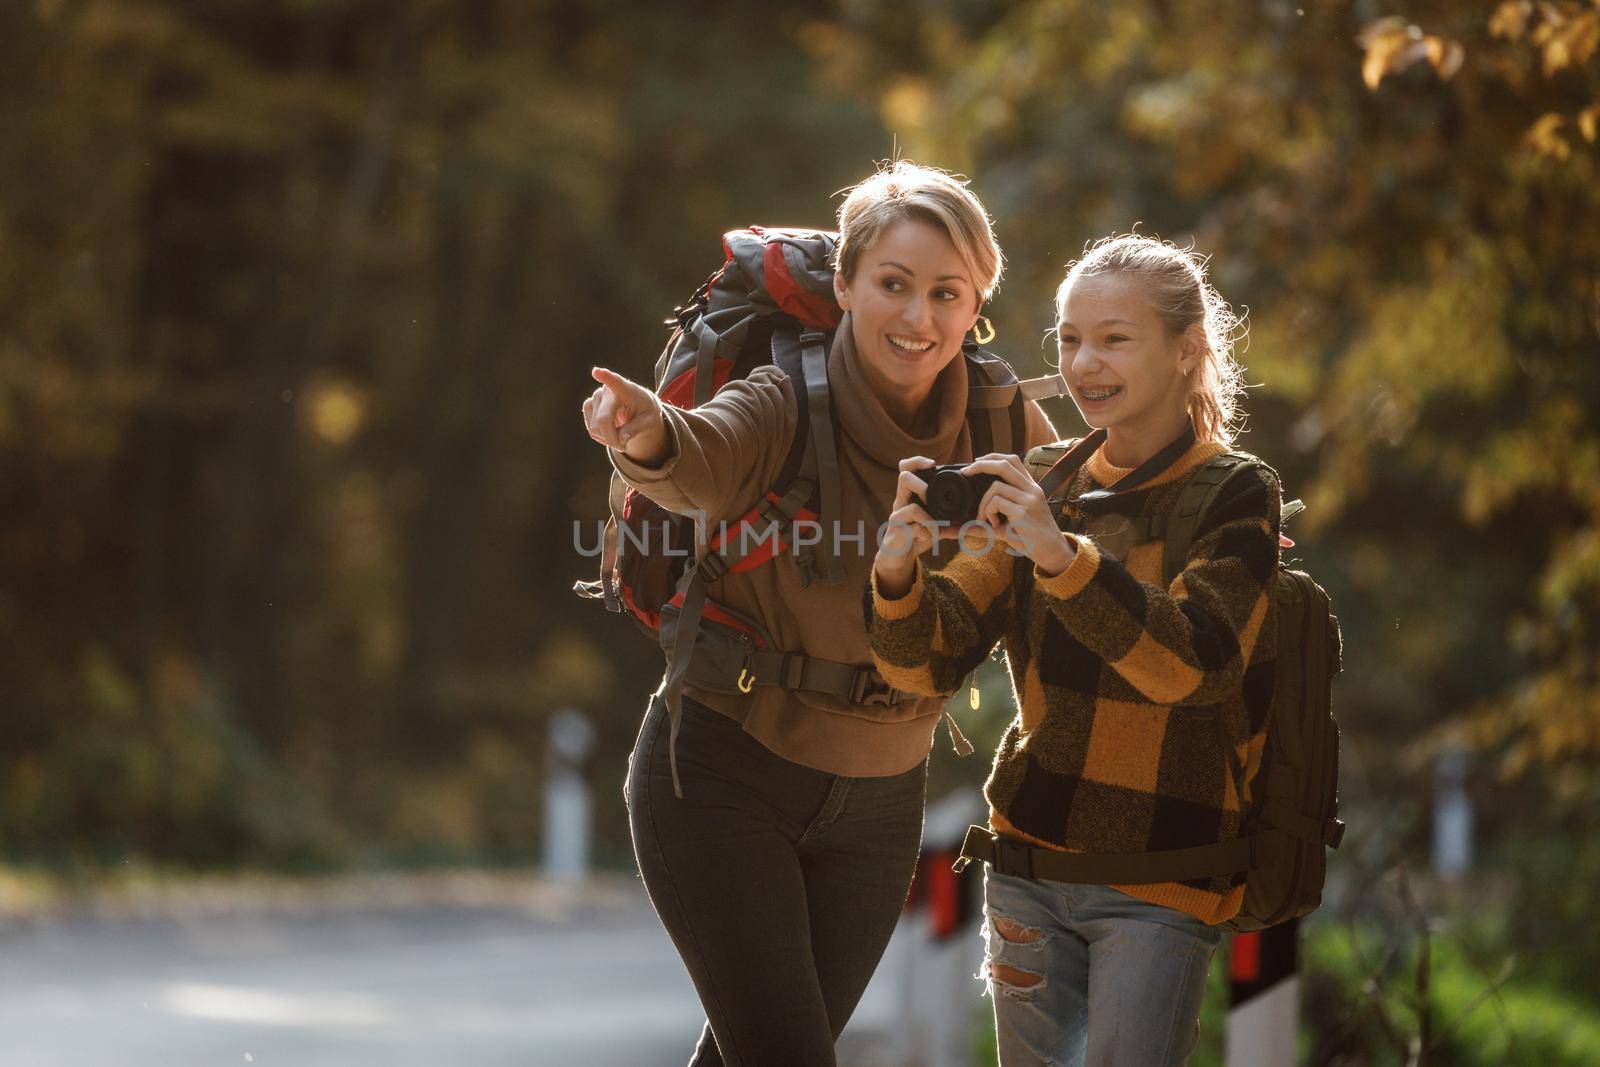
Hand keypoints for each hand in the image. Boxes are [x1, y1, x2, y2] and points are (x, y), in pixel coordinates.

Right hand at [582, 367, 668, 463]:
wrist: (638, 406)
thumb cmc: (645, 411)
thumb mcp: (649, 421)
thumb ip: (636, 429)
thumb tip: (620, 439)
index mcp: (627, 389)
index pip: (615, 382)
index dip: (606, 377)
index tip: (597, 372)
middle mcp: (608, 390)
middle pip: (603, 420)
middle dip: (612, 439)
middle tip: (624, 447)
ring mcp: (596, 397)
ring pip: (595, 427)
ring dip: (608, 439)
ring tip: (621, 436)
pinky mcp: (589, 405)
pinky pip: (591, 429)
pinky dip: (601, 437)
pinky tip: (611, 433)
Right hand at [874, 457, 957, 595]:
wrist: (897, 556)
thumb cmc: (915, 535)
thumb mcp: (934, 525)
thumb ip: (951, 522)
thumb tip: (974, 521)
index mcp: (910, 495)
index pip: (906, 468)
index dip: (917, 461)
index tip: (932, 464)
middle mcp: (901, 502)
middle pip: (903, 478)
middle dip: (923, 486)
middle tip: (931, 499)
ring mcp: (897, 517)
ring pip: (909, 507)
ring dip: (928, 517)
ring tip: (935, 525)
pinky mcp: (896, 533)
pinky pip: (912, 529)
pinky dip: (925, 534)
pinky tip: (929, 538)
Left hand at [962, 453, 1077, 575]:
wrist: (1052, 552)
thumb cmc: (1031, 537)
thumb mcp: (1008, 525)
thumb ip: (985, 523)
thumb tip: (956, 529)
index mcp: (1030, 487)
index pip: (1013, 461)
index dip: (993, 457)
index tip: (976, 461)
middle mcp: (1032, 490)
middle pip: (1004, 465)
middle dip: (980, 465)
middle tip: (965, 473)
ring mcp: (1028, 500)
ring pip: (995, 487)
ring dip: (983, 504)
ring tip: (986, 520)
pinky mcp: (1023, 512)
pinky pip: (996, 503)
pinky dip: (988, 512)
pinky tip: (995, 525)